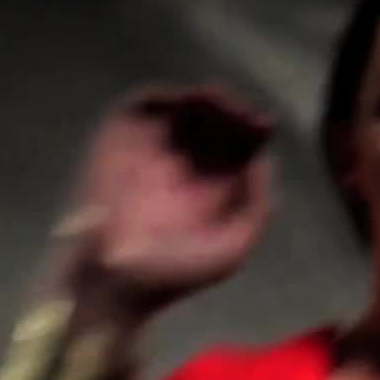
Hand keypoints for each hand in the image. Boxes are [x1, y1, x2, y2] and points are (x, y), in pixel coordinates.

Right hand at [60, 85, 274, 314]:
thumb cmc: (176, 275)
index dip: (252, 131)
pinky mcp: (115, 144)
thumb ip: (255, 202)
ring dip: (203, 100)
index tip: (264, 125)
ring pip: (182, 111)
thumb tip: (258, 158)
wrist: (116, 282)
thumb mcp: (233, 245)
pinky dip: (162, 97)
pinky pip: (138, 109)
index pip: (238, 148)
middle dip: (231, 113)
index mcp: (213, 190)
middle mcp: (182, 168)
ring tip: (217, 101)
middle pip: (214, 124)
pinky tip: (184, 101)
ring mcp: (149, 154)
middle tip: (241, 114)